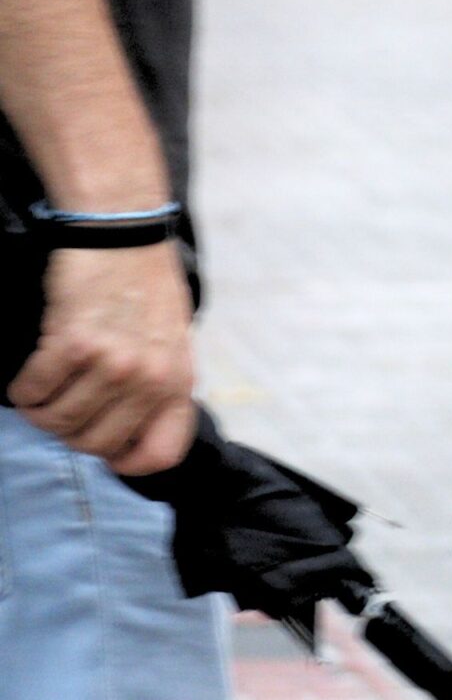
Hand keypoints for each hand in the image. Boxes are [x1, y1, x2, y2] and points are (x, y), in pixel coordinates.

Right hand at [9, 243, 195, 474]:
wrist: (123, 236)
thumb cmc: (144, 289)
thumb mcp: (172, 344)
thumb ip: (158, 387)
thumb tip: (129, 431)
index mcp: (178, 383)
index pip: (160, 454)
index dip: (126, 462)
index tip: (105, 453)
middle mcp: (150, 380)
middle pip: (96, 443)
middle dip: (70, 435)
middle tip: (60, 414)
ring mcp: (114, 364)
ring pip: (60, 421)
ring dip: (40, 414)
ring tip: (38, 398)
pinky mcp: (74, 344)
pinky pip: (36, 390)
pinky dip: (24, 392)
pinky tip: (26, 381)